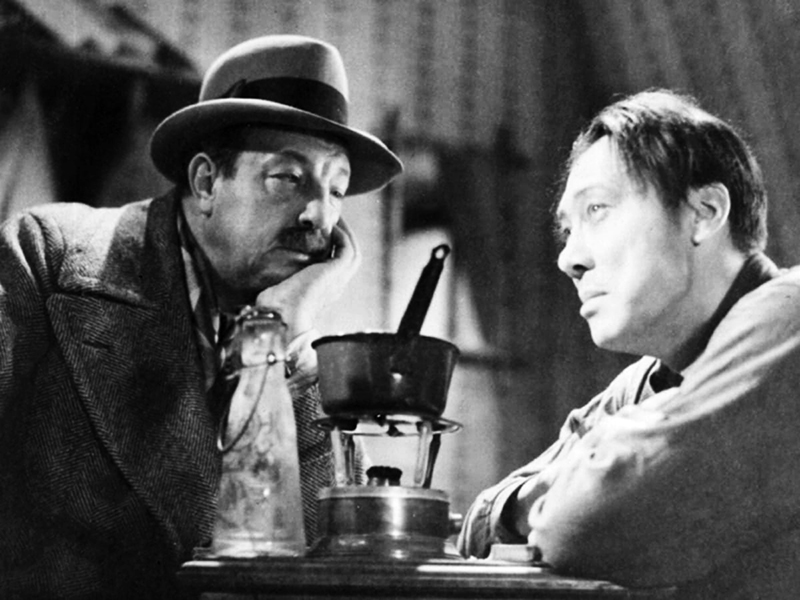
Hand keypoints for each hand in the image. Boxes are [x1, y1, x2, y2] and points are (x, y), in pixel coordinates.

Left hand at [255, 219, 360, 339]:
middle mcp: (334, 286)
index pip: (334, 268)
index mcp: (322, 292)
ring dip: (345, 233)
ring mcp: (338, 279)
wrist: (284, 316)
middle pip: (348, 258)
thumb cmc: (276, 309)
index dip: (331, 250)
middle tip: (332, 220)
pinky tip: (330, 226)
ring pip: (352, 252)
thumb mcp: (275, 291)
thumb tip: (259, 278)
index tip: (321, 233)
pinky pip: (347, 248)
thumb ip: (274, 283)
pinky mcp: (337, 271)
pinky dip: (341, 236)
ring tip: (334, 217)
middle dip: (342, 238)